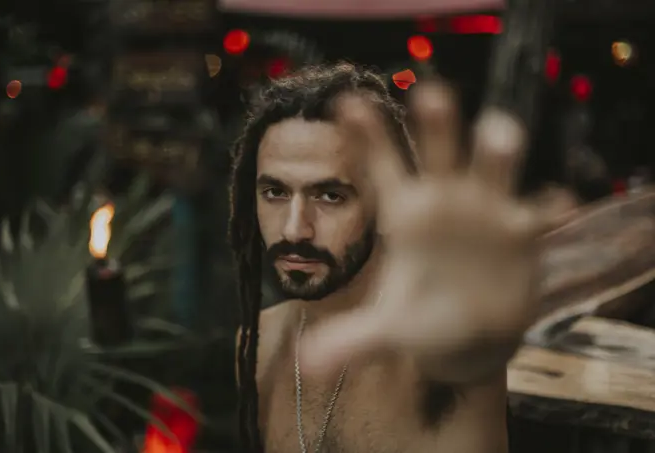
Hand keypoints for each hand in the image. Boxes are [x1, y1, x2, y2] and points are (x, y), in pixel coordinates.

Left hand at [299, 82, 572, 378]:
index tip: (346, 102)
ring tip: (498, 133)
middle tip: (429, 93)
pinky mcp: (523, 235)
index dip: (367, 136)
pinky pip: (540, 214)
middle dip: (438, 124)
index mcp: (405, 213)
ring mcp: (486, 213)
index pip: (384, 167)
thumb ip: (351, 341)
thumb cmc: (420, 317)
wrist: (468, 333)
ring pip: (494, 169)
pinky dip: (551, 206)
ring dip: (497, 149)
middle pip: (441, 153)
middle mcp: (446, 202)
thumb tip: (307, 366)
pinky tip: (558, 202)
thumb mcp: (385, 329)